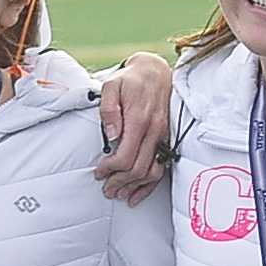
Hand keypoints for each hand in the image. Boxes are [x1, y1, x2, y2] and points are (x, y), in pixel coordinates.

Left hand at [93, 54, 177, 201]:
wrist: (155, 71)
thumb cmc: (131, 79)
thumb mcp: (112, 86)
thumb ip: (109, 110)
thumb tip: (112, 135)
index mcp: (139, 120)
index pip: (126, 156)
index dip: (110, 169)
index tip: (99, 171)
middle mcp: (155, 131)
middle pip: (138, 168)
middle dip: (120, 182)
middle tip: (106, 188)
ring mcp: (163, 136)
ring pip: (152, 172)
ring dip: (135, 187)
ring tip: (119, 194)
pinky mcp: (166, 139)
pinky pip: (162, 167)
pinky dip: (150, 184)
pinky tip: (138, 193)